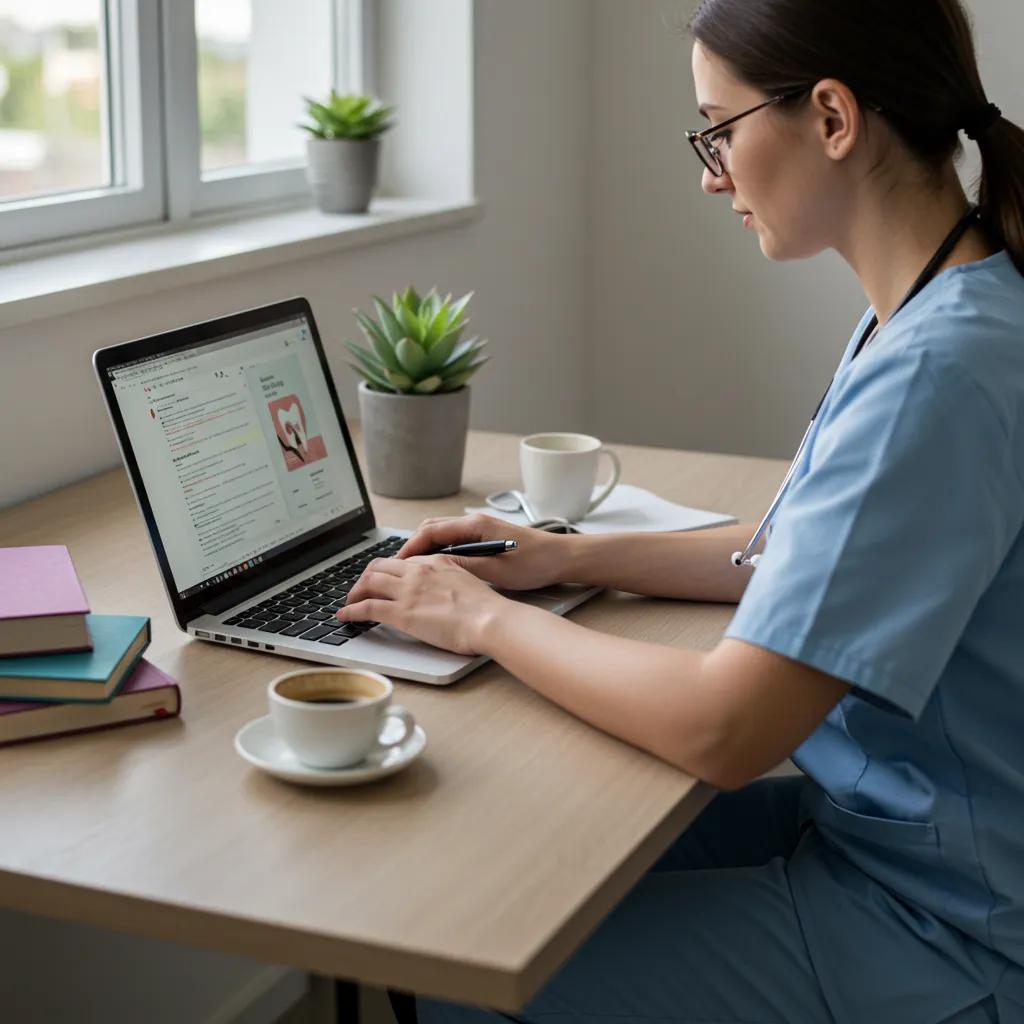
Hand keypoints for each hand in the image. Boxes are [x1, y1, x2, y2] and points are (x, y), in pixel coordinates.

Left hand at [337, 554, 510, 654]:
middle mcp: (418, 571)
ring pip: (369, 582)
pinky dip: (352, 610)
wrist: (489, 620)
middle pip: (379, 566)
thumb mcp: (468, 583)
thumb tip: (446, 591)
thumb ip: (452, 580)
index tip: (385, 582)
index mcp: (436, 562)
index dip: (389, 573)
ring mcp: (408, 590)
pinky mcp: (401, 612)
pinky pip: (367, 607)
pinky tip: (345, 615)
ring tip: (350, 602)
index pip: (403, 562)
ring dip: (355, 592)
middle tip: (361, 590)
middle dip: (366, 578)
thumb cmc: (486, 609)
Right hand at [394, 513, 570, 590]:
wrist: (563, 557)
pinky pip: (454, 541)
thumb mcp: (498, 571)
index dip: (410, 549)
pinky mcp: (485, 537)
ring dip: (426, 550)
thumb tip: (435, 567)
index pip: (430, 531)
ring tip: (413, 572)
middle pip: (431, 529)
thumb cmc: (536, 562)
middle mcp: (475, 522)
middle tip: (400, 570)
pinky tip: (438, 569)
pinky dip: (440, 552)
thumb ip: (465, 566)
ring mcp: (480, 528)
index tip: (398, 565)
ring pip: (441, 535)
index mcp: (476, 525)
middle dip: (413, 548)